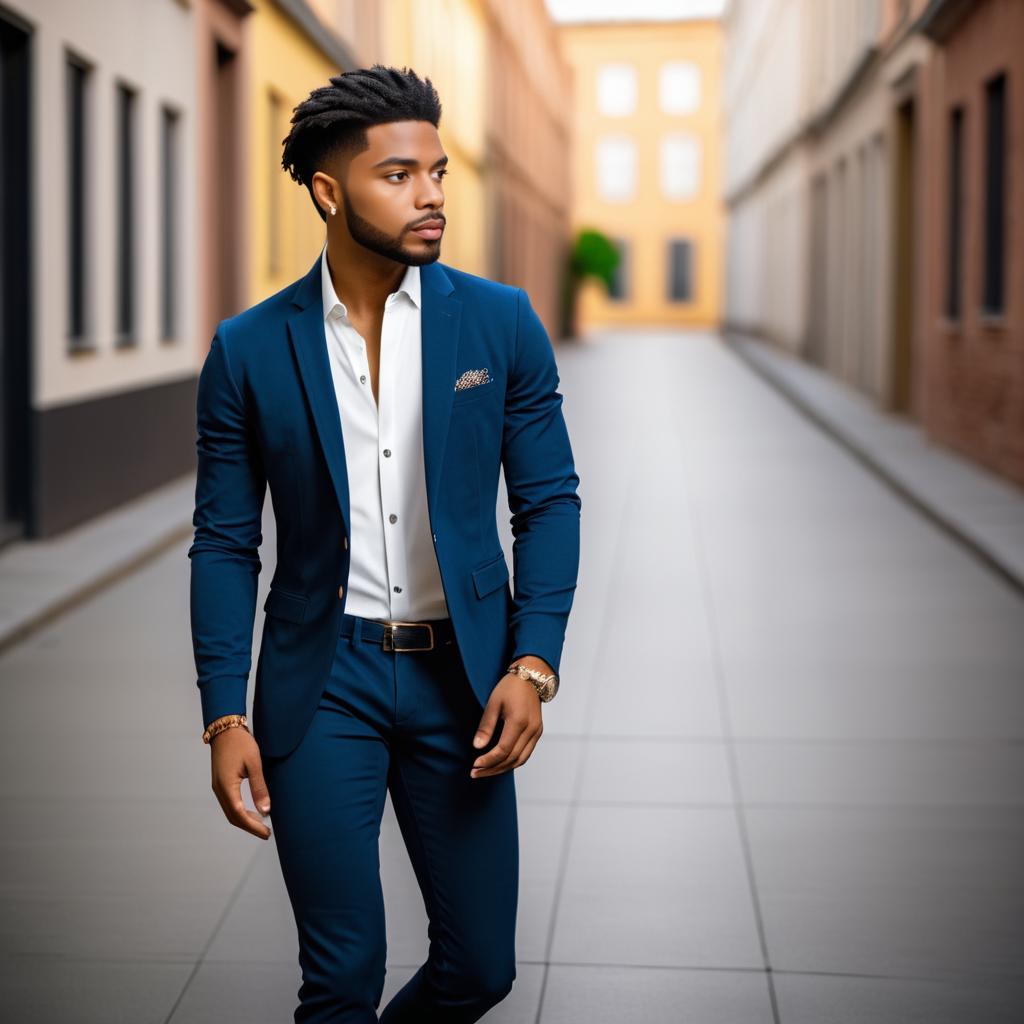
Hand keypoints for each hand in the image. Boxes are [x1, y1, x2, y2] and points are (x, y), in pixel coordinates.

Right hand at [210, 726, 272, 839]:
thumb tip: (266, 811)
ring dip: (245, 820)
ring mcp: (218, 787)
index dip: (253, 827)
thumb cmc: (241, 743)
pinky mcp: (220, 783)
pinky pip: (229, 803)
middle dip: (250, 827)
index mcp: (227, 787)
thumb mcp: (254, 764)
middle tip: (266, 833)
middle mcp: (219, 790)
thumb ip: (259, 787)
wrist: (225, 728)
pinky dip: (240, 811)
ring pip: (230, 811)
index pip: (240, 815)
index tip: (267, 834)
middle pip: (233, 817)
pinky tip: (252, 811)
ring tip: (262, 825)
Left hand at [470, 657, 548, 777]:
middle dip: (492, 769)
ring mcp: (537, 732)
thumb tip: (477, 747)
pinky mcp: (538, 733)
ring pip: (520, 760)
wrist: (531, 677)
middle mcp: (531, 730)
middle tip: (475, 772)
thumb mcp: (493, 703)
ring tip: (485, 771)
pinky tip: (499, 763)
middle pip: (512, 759)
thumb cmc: (510, 687)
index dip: (488, 760)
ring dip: (502, 769)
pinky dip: (512, 762)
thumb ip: (486, 726)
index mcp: (519, 722)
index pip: (503, 750)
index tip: (474, 765)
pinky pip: (526, 754)